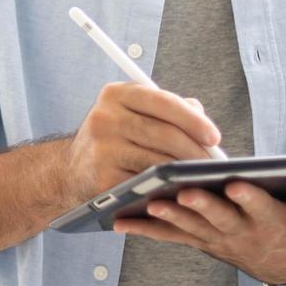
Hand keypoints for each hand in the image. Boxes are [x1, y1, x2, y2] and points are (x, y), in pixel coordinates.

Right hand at [63, 82, 222, 200]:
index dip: (193, 119)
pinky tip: (181, 191)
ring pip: (158, 161)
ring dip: (186, 173)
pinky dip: (168, 189)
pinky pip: (146, 184)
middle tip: (215, 165)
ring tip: (204, 178)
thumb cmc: (113, 139)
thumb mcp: (132, 113)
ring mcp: (102, 148)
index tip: (214, 136)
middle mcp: (104, 117)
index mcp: (115, 94)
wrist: (70, 170)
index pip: (162, 101)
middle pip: (164, 133)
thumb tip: (202, 117)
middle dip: (196, 151)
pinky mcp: (103, 178)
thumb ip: (168, 109)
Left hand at [112, 174, 285, 284]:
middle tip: (183, 192)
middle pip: (219, 218)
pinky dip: (144, 229)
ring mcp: (216, 239)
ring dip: (168, 217)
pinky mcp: (198, 240)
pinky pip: (168, 236)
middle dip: (202, 206)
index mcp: (272, 221)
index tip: (239, 184)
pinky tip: (119, 220)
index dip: (250, 198)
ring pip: (189, 227)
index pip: (261, 208)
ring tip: (147, 202)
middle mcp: (241, 233)